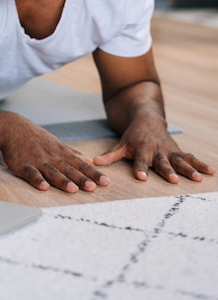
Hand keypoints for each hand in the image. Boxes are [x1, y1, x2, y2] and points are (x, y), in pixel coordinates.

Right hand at [0, 116, 109, 192]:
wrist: (13, 128)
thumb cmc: (36, 137)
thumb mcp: (56, 143)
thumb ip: (73, 153)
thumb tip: (90, 160)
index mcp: (61, 152)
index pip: (80, 164)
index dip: (93, 173)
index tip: (105, 181)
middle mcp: (52, 156)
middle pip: (69, 169)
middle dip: (81, 178)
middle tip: (94, 187)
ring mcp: (38, 160)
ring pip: (52, 171)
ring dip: (62, 180)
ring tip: (73, 189)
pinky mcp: (23, 164)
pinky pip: (31, 173)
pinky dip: (37, 179)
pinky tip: (44, 187)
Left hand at [94, 115, 215, 182]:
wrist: (148, 118)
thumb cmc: (133, 136)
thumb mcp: (120, 144)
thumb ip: (109, 156)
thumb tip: (94, 164)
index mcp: (142, 149)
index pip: (140, 161)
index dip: (140, 169)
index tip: (142, 178)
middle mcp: (157, 150)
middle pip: (163, 163)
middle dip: (168, 171)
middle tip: (174, 181)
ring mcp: (169, 151)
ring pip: (180, 161)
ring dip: (189, 169)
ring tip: (199, 179)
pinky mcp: (178, 151)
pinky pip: (191, 158)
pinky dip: (201, 164)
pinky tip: (211, 172)